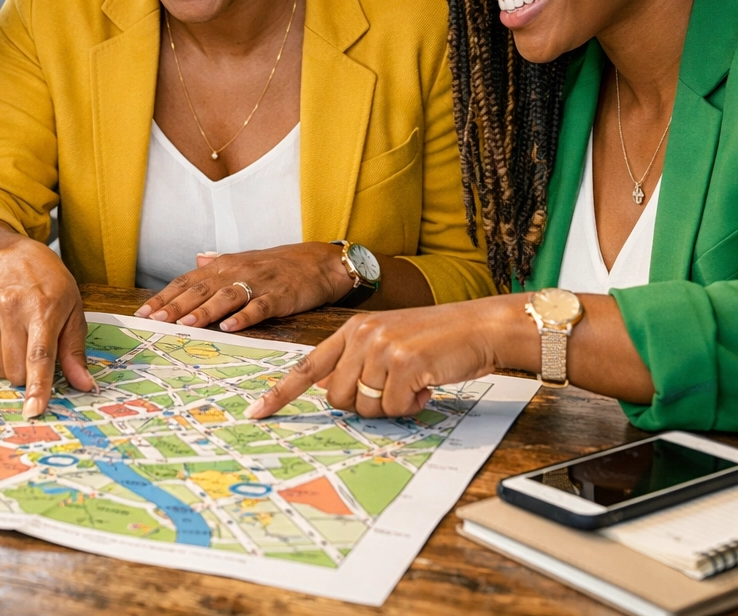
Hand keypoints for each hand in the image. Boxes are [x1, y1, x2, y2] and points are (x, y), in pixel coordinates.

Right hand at [0, 236, 96, 417]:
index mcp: (43, 309)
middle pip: (16, 370)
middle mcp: (11, 309)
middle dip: (28, 375)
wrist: (15, 259)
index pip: (39, 356)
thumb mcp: (73, 313)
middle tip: (36, 354)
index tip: (34, 410)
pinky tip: (6, 337)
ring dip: (12, 367)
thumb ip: (75, 352)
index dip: (38, 386)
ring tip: (21, 341)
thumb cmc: (51, 287)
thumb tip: (84, 385)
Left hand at [133, 242, 354, 331]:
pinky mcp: (280, 296)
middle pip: (201, 289)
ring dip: (204, 310)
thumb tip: (196, 260)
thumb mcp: (245, 261)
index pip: (187, 280)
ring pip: (226, 297)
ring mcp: (259, 283)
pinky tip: (230, 327)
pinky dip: (244, 317)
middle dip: (175, 306)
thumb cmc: (279, 266)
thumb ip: (218, 264)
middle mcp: (237, 271)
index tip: (143, 313)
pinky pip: (260, 307)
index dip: (165, 296)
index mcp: (224, 265)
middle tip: (153, 321)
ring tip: (185, 324)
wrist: (319, 262)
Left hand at [247, 297, 513, 419]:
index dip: (282, 392)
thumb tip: (335, 393)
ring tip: (414, 384)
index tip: (258, 411)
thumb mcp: (390, 341)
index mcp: (354, 329)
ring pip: (365, 406)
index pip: (308, 364)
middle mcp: (362, 335)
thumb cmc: (439, 340)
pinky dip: (411, 407)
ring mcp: (381, 347)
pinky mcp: (403, 363)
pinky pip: (393, 408)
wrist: (480, 326)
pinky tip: (426, 386)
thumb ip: (360, 362)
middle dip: (363, 406)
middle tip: (393, 393)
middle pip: (336, 397)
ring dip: (391, 407)